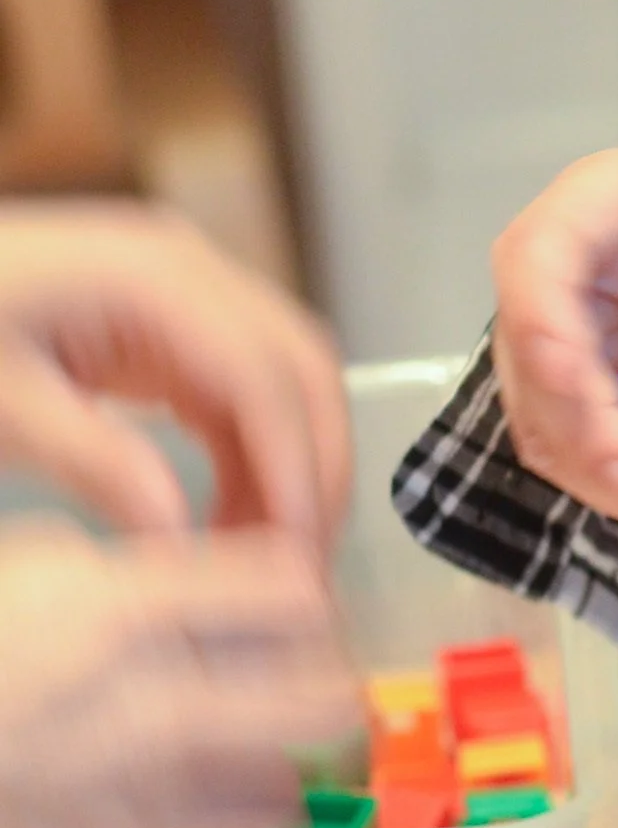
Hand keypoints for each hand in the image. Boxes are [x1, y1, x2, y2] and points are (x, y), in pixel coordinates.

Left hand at [0, 203, 347, 546]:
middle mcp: (188, 270)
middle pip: (298, 364)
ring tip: (262, 550)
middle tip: (304, 557)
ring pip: (280, 377)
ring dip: (287, 460)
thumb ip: (92, 462)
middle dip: (315, 462)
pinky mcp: (163, 321)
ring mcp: (182, 291)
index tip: (293, 547)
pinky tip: (226, 511)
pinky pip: (236, 385)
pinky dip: (247, 449)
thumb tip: (178, 533)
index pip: (261, 373)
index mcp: (151, 276)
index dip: (291, 462)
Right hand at [0, 520, 359, 827]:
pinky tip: (189, 793)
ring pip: (283, 788)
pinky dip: (224, 824)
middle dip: (329, 685)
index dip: (311, 595)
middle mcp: (141, 707)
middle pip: (321, 698)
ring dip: (287, 762)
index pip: (295, 591)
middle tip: (310, 680)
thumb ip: (141, 569)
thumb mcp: (32, 562)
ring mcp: (126, 800)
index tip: (298, 604)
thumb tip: (233, 573)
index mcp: (121, 612)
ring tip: (256, 743)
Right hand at [491, 150, 617, 528]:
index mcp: (600, 201)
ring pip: (551, 426)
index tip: (613, 417)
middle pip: (539, 367)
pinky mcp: (562, 396)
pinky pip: (578, 453)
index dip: (556, 345)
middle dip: (607, 445)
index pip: (539, 263)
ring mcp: (544, 337)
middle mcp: (547, 271)